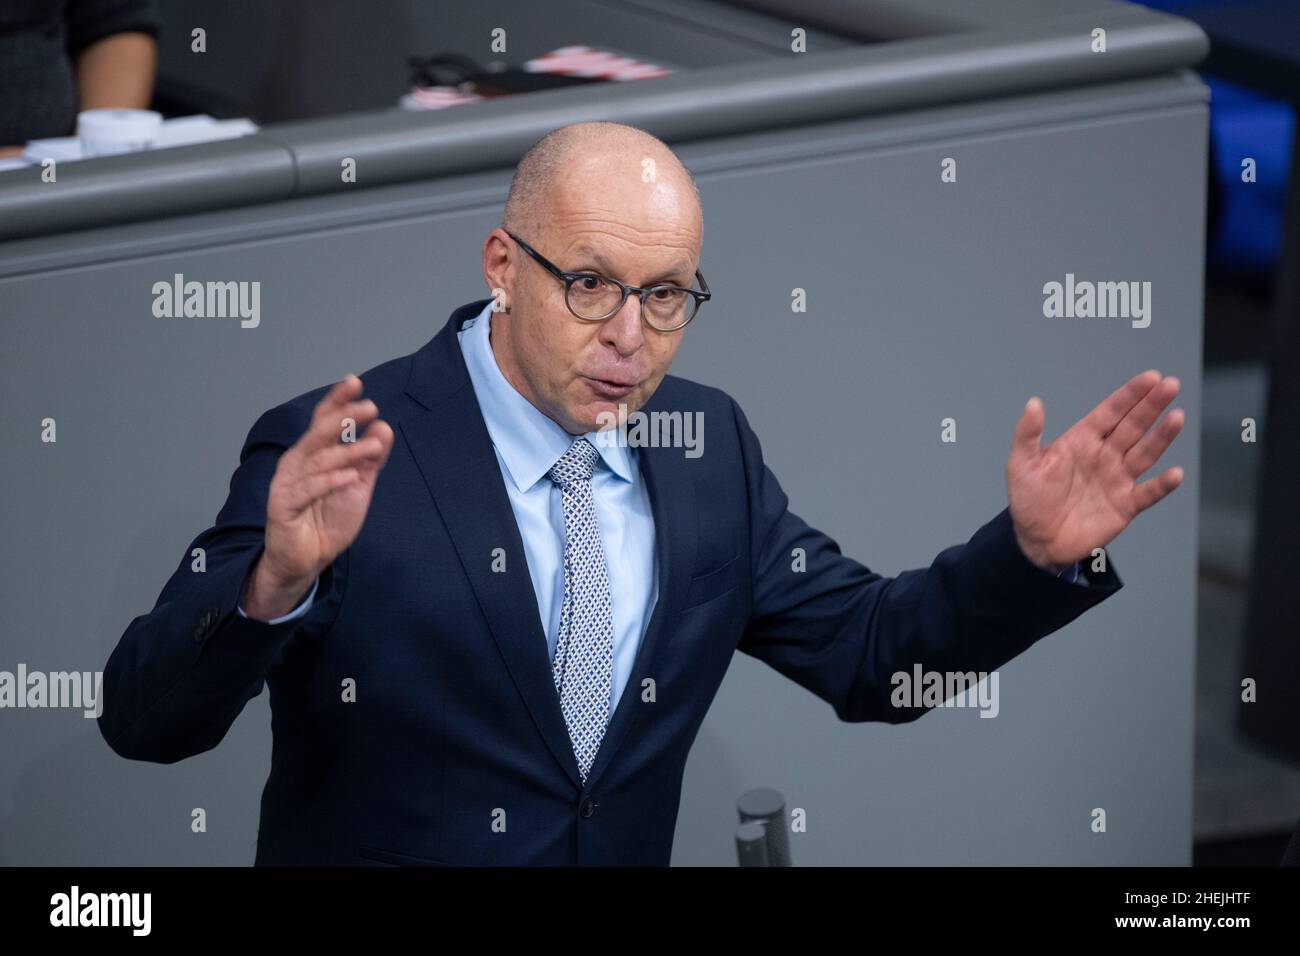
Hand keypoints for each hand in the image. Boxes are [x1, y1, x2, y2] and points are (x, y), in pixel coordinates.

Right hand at [243, 375, 393, 618]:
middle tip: (370, 408)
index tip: (355, 382)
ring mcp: (288, 483)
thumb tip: (384, 426)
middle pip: (318, 433)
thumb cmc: (327, 519)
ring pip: (318, 460)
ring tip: (375, 446)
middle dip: (343, 418)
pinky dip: (330, 481)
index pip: (323, 420)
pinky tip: (352, 476)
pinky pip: (308, 490)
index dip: (337, 401)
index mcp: (312, 453)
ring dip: (348, 451)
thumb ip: (370, 458)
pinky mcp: (283, 506)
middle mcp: (297, 462)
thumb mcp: (357, 485)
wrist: (307, 560)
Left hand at [1005, 370, 1183, 570]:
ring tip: (1177, 417)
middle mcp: (1105, 455)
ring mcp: (1117, 479)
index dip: (1130, 395)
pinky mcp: (1125, 505)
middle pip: (1133, 426)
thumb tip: (1033, 403)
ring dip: (1162, 436)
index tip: (1151, 377)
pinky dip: (1162, 485)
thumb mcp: (1021, 464)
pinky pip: (1148, 493)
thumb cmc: (1028, 499)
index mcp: (1083, 441)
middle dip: (1151, 406)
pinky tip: (1174, 474)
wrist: (1036, 540)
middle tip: (1170, 385)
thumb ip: (1028, 434)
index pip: (1111, 412)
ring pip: (1145, 453)